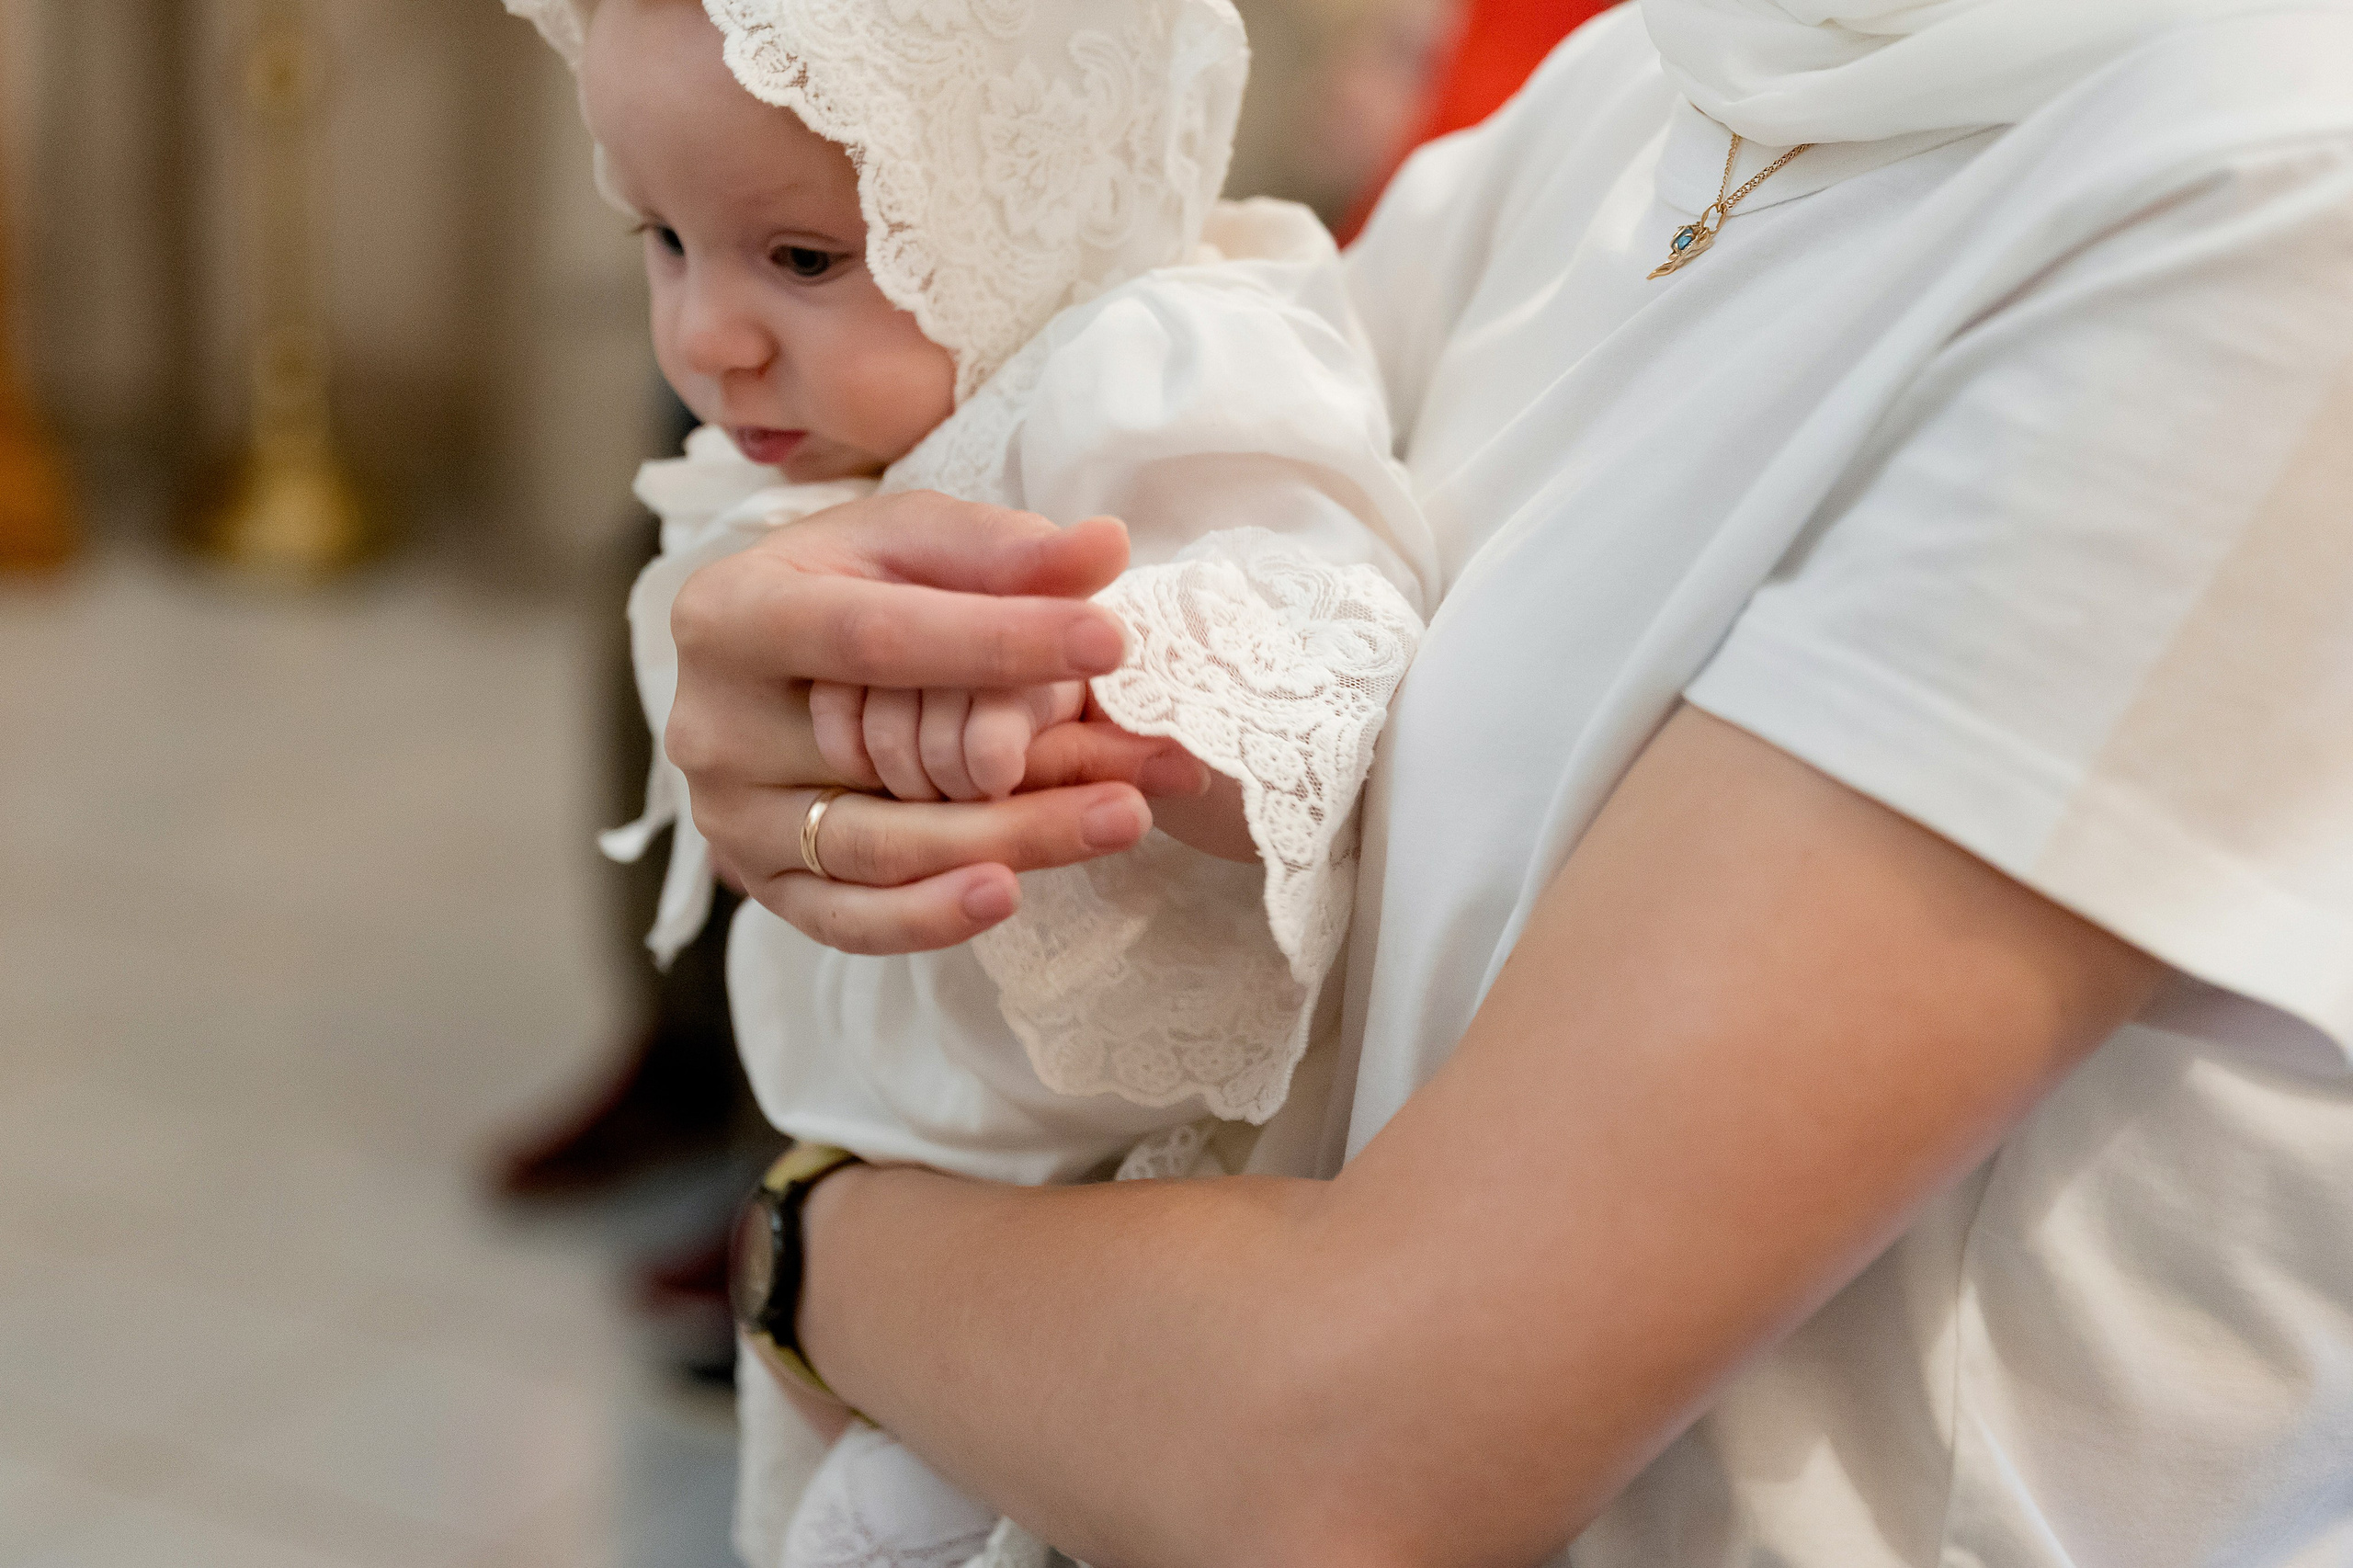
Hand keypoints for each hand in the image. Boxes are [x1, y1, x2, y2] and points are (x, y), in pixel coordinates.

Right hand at [667, 491, 1210, 951]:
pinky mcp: (758, 884)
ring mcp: (730, 816)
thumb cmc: (851, 583)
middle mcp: (712, 725)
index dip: (996, 641)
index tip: (1109, 639)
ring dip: (1012, 841)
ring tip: (1124, 819)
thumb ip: (1002, 550)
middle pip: (883, 759)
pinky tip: (1011, 893)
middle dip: (1028, 763)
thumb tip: (1107, 548)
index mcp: (731, 614)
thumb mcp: (913, 541)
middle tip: (1154, 764)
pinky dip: (930, 916)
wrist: (773, 662)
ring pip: (879, 849)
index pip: (875, 638)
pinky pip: (848, 919)